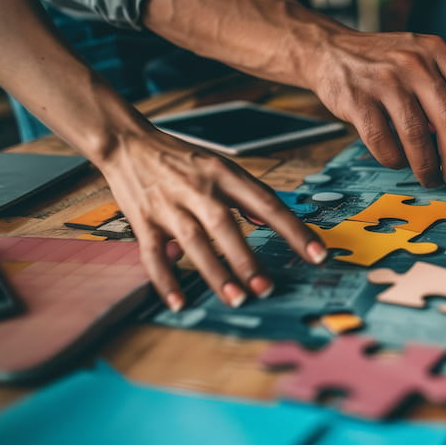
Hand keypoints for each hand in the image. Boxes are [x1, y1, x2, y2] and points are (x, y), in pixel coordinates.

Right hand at [96, 129, 326, 310]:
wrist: (127, 142)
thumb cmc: (182, 159)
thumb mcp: (221, 166)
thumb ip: (247, 195)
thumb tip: (272, 220)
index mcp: (225, 174)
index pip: (267, 203)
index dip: (294, 230)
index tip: (317, 254)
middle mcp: (198, 189)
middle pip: (225, 224)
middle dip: (246, 259)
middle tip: (267, 288)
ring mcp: (169, 205)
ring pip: (194, 242)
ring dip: (215, 272)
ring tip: (237, 298)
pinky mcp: (143, 221)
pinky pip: (153, 255)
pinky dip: (166, 280)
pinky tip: (180, 302)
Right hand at [305, 26, 445, 187]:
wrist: (331, 50)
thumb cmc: (386, 64)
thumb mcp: (423, 59)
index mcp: (438, 52)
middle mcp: (415, 62)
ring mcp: (384, 80)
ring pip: (417, 136)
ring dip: (427, 166)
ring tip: (430, 178)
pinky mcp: (356, 99)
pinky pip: (383, 142)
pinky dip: (394, 160)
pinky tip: (398, 161)